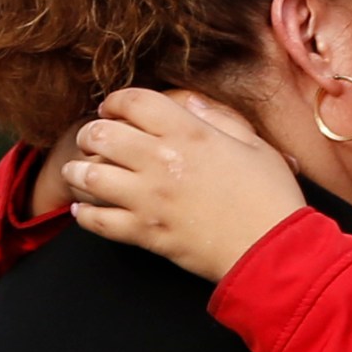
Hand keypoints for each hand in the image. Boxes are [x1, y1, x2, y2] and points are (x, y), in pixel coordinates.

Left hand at [61, 88, 305, 281]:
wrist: (273, 250)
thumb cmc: (270, 197)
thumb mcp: (255, 145)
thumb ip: (219, 120)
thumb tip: (191, 104)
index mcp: (188, 132)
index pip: (132, 101)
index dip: (114, 102)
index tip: (111, 110)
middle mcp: (161, 160)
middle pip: (100, 135)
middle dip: (89, 134)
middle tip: (92, 139)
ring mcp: (149, 198)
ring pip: (89, 176)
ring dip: (78, 171)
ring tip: (80, 171)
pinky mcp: (145, 233)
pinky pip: (97, 220)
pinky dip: (83, 214)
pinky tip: (82, 208)